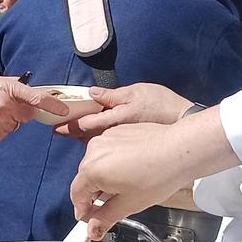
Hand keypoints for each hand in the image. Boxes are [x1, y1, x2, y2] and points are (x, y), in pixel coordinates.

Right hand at [0, 77, 69, 144]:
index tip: (63, 110)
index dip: (52, 104)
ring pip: (15, 126)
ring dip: (7, 122)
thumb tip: (27, 86)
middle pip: (27, 115)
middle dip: (20, 112)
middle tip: (4, 106)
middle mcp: (6, 107)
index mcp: (8, 90)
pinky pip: (3, 135)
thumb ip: (12, 85)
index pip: (36, 98)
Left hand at [55, 82, 193, 139]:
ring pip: (98, 143)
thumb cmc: (162, 105)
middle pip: (88, 136)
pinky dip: (99, 143)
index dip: (70, 125)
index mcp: (115, 119)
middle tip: (59, 131)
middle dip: (74, 133)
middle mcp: (116, 134)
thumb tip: (92, 93)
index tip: (56, 127)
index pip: (86, 124)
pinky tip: (96, 142)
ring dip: (85, 138)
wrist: (185, 122)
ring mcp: (123, 143)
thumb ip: (112, 96)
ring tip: (73, 134)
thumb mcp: (136, 93)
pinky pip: (110, 146)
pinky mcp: (130, 148)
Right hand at [70, 112, 236, 238]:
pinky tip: (134, 170)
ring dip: (106, 177)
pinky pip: (109, 151)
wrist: (181, 150)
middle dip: (96, 194)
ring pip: (97, 164)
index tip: (91, 219)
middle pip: (85, 179)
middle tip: (114, 205)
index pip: (76, 195)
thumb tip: (92, 229)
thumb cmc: (159, 174)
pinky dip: (115, 162)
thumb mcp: (129, 204)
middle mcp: (94, 151)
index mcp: (92, 171)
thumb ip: (105, 218)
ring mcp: (106, 138)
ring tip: (129, 186)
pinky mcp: (118, 131)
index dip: (83, 210)